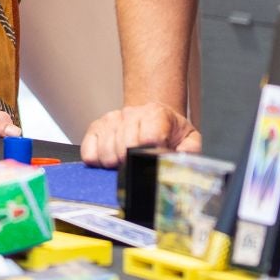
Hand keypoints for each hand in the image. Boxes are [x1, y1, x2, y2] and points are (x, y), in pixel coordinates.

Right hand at [79, 103, 199, 167]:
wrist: (153, 117)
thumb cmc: (170, 132)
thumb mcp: (189, 138)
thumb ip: (190, 150)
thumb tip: (182, 158)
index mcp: (157, 114)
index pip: (149, 137)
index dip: (152, 155)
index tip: (154, 160)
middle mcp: (132, 113)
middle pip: (124, 145)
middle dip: (132, 162)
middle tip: (139, 165)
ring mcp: (112, 119)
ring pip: (106, 150)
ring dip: (115, 164)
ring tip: (126, 163)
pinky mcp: (96, 127)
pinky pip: (89, 149)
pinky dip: (96, 160)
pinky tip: (109, 160)